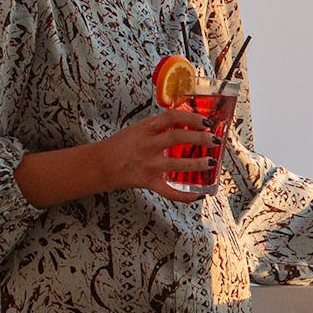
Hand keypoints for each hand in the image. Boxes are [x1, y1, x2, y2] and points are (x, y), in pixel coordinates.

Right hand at [95, 108, 218, 202]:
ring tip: (211, 163)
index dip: (191, 117)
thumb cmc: (119, 145)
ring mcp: (148, 164)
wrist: (99, 164)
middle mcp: (147, 144)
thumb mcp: (137, 128)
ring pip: (176, 163)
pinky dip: (185, 196)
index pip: (171, 116)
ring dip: (197, 164)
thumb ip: (158, 126)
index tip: (205, 121)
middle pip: (177, 137)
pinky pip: (169, 191)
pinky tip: (198, 195)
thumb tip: (182, 120)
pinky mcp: (147, 181)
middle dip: (200, 139)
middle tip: (214, 140)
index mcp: (146, 128)